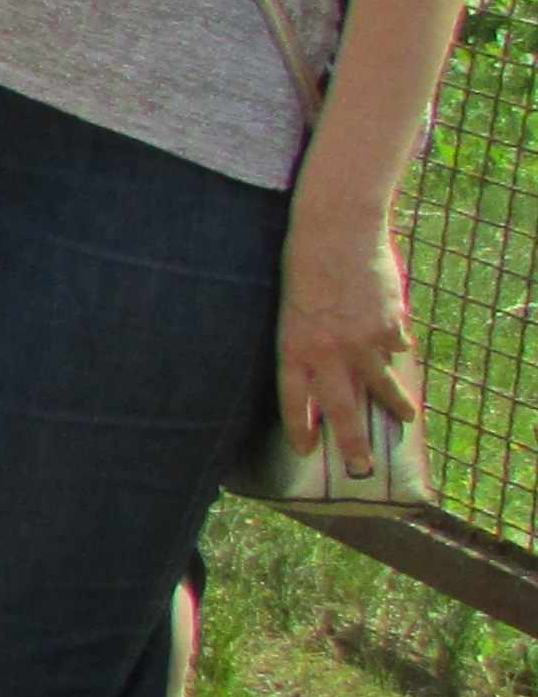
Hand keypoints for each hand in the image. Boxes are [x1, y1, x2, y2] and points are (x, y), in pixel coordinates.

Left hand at [279, 217, 425, 472]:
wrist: (335, 230)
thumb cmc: (303, 263)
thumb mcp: (291, 306)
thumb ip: (306, 340)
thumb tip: (323, 369)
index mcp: (293, 346)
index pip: (294, 399)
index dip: (300, 426)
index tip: (307, 448)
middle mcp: (328, 351)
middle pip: (341, 408)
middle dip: (352, 441)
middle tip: (360, 466)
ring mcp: (362, 340)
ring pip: (381, 385)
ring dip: (395, 405)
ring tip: (405, 419)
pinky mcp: (390, 325)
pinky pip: (397, 346)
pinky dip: (399, 348)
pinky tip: (401, 348)